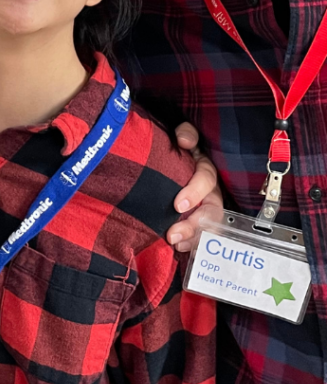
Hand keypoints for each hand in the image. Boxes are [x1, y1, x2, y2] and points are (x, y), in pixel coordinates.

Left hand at [167, 122, 222, 251]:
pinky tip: (180, 249)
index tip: (178, 205)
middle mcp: (211, 191)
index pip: (206, 180)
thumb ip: (186, 134)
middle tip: (173, 235)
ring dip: (194, 238)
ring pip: (209, 226)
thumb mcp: (185, 135)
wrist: (176, 160)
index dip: (194, 192)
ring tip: (176, 244)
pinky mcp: (200, 219)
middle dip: (194, 225)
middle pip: (211, 211)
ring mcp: (207, 207)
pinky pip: (202, 235)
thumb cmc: (181, 148)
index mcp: (206, 170)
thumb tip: (184, 140)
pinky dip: (193, 244)